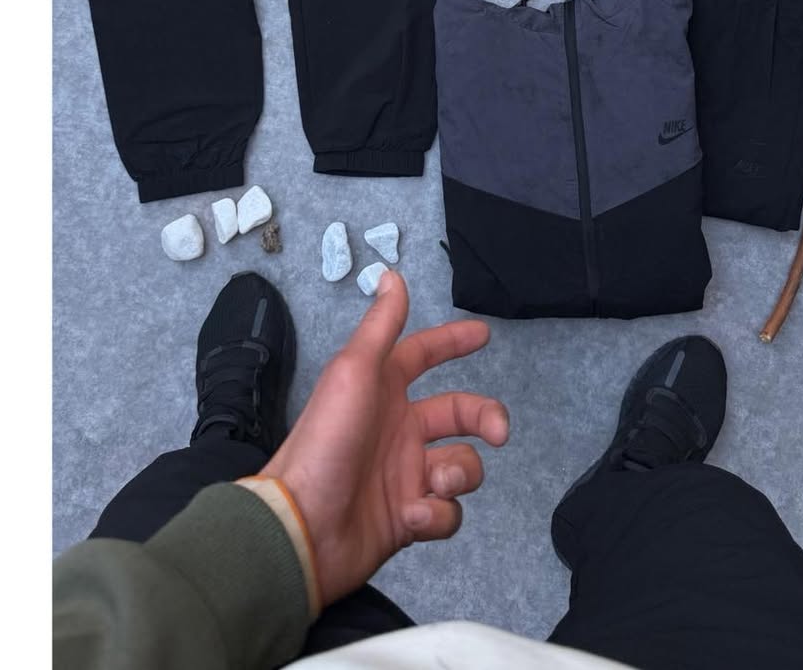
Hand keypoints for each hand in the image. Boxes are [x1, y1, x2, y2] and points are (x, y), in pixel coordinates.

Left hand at [260, 270, 508, 606]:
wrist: (302, 526)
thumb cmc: (327, 441)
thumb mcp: (353, 372)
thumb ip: (381, 326)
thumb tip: (392, 275)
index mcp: (383, 390)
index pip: (423, 355)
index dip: (451, 341)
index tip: (484, 334)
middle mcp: (398, 429)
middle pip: (460, 413)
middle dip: (485, 418)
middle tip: (500, 432)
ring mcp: (405, 475)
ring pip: (461, 465)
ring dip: (459, 474)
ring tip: (435, 483)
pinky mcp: (409, 518)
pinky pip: (446, 513)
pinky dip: (438, 515)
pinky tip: (414, 517)